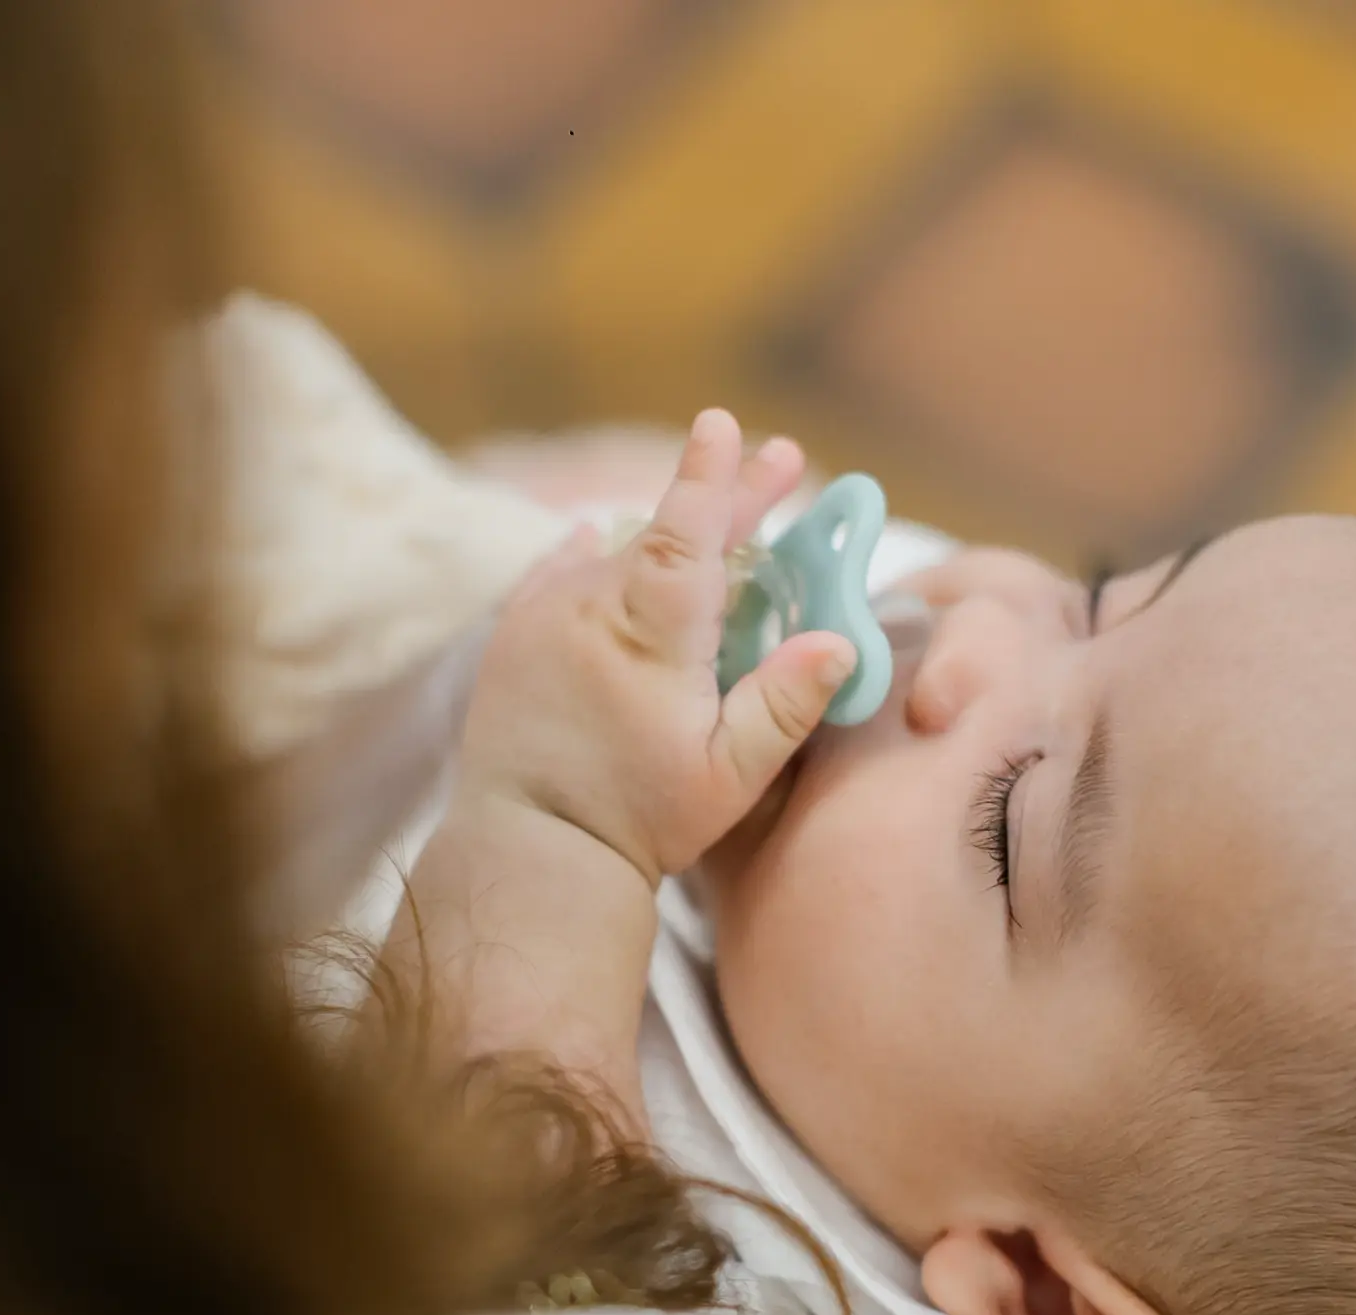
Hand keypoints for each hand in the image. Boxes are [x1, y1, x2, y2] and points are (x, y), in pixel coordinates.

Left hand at [457, 409, 856, 883]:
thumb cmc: (638, 820)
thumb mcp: (728, 777)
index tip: (723, 424)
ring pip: (617, 553)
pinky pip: (563, 571)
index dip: (710, 476)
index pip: (685, 531)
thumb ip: (784, 704)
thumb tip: (840, 641)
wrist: (528, 850)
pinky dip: (596, 556)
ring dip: (666, 535)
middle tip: (783, 459)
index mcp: (651, 634)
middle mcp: (592, 606)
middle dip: (727, 495)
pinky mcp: (515, 633)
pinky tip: (604, 539)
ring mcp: (546, 614)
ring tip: (715, 521)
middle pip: (665, 531)